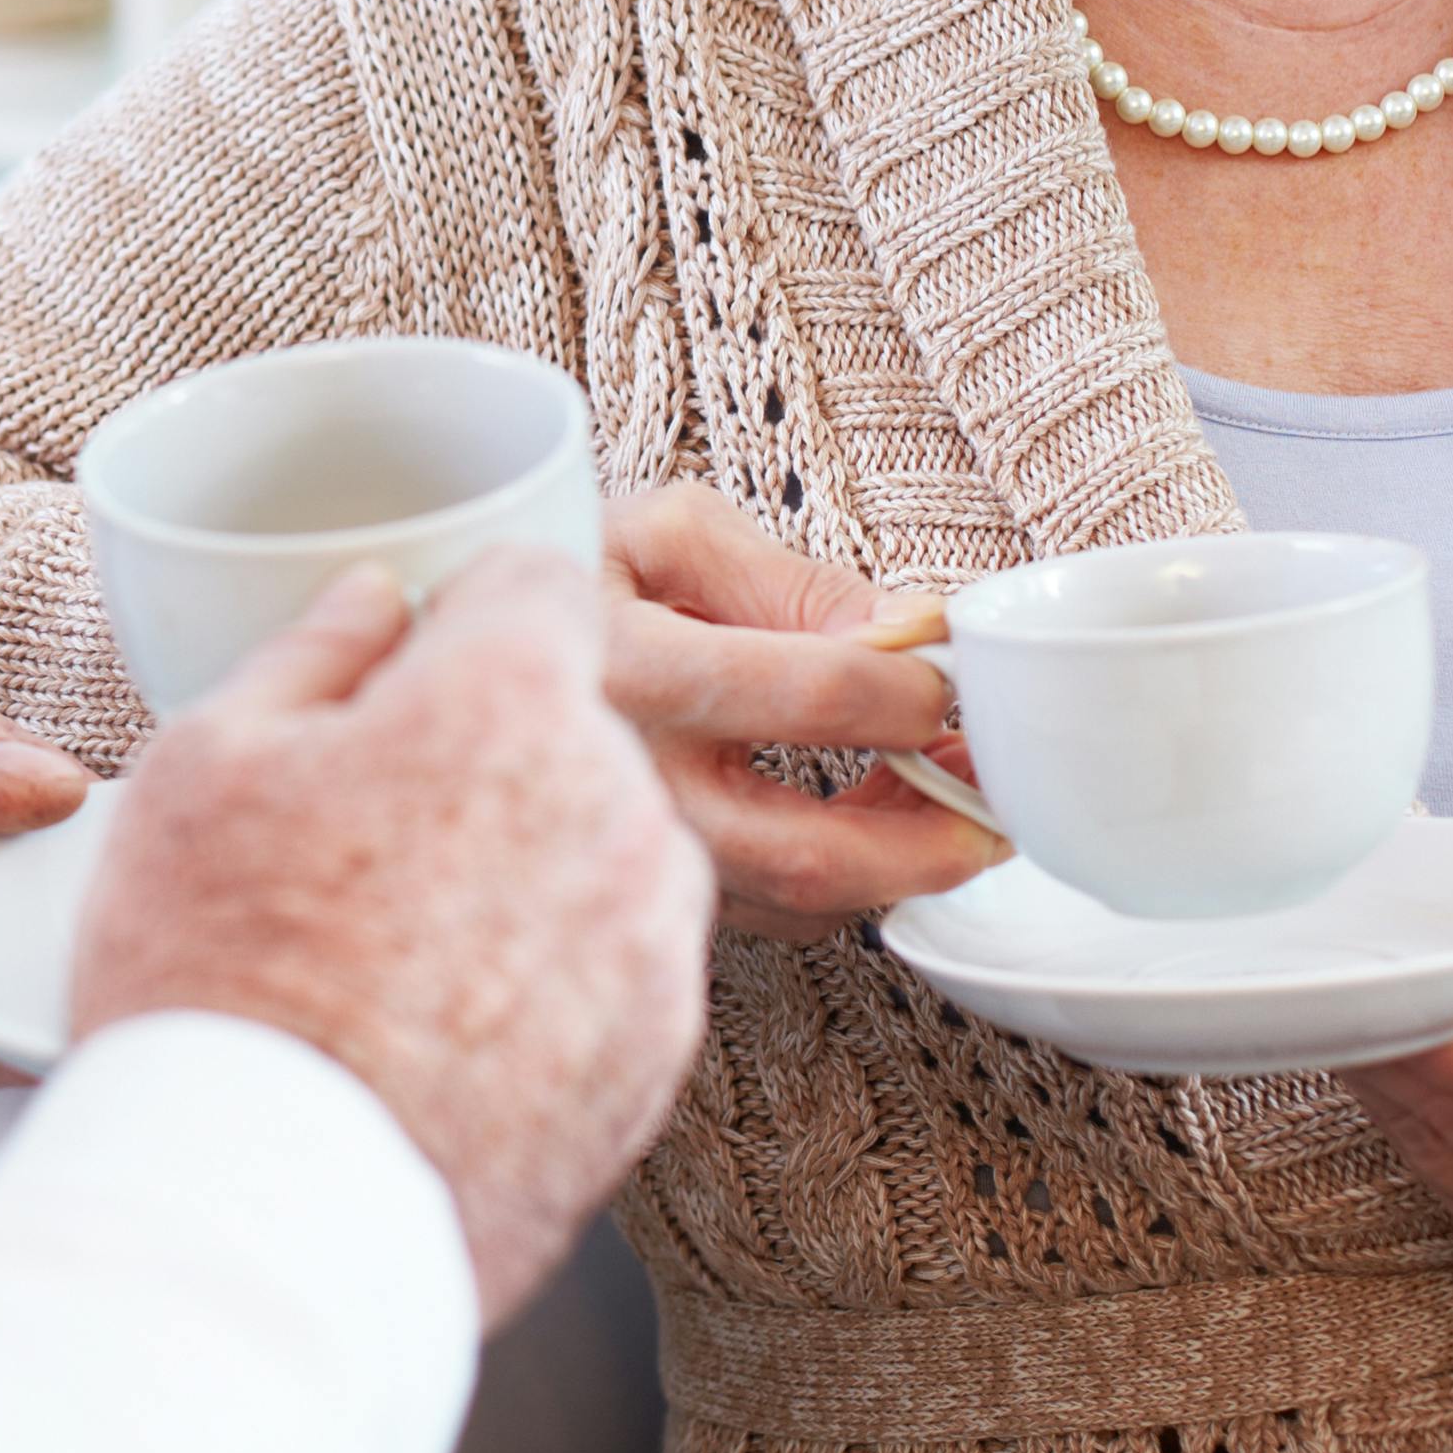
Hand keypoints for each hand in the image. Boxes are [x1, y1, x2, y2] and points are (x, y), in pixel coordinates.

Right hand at [70, 549, 715, 1322]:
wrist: (272, 1216)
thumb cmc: (222, 985)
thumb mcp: (202, 767)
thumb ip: (310, 655)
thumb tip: (370, 605)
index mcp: (505, 700)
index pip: (540, 578)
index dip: (466, 612)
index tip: (420, 665)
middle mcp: (615, 804)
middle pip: (570, 728)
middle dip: (488, 756)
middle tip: (369, 838)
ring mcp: (651, 940)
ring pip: (600, 849)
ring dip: (528, 870)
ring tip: (395, 953)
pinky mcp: (658, 1057)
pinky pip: (612, 969)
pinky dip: (548, 982)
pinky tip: (438, 1029)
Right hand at [601, 481, 1003, 937]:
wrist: (457, 656)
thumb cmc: (568, 580)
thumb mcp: (667, 537)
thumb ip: (792, 582)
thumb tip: (913, 629)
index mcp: (624, 665)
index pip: (807, 694)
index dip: (909, 691)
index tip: (956, 675)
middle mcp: (621, 780)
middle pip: (808, 849)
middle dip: (930, 837)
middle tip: (996, 806)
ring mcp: (629, 853)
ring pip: (799, 900)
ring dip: (901, 864)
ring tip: (949, 803)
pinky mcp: (644, 895)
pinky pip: (772, 915)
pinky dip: (845, 882)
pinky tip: (872, 824)